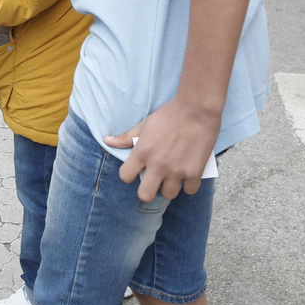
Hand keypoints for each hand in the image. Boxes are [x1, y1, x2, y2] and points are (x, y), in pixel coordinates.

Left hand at [104, 97, 220, 201]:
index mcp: (142, 152)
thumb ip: (126, 137)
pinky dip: (190, 184)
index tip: (136, 170)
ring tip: (173, 176)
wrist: (197, 109)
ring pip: (169, 195)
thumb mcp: (145, 124)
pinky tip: (189, 174)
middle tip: (154, 181)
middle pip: (145, 195)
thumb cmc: (169, 115)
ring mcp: (177, 170)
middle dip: (148, 190)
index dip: (129, 175)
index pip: (125, 177)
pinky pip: (190, 190)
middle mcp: (158, 165)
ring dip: (170, 187)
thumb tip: (107, 140)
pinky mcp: (195, 172)